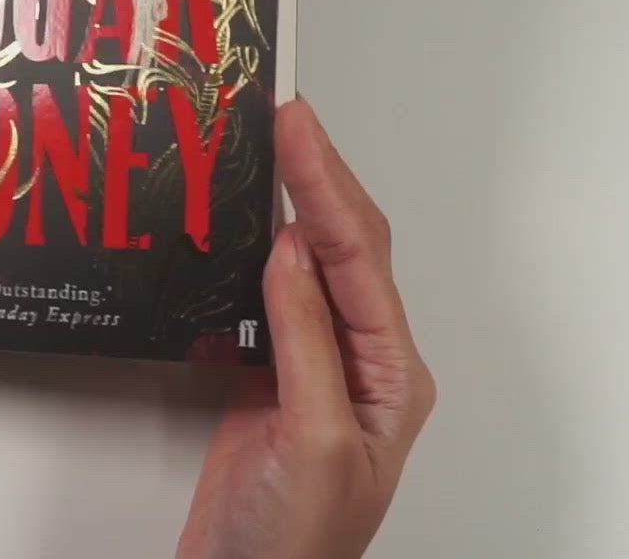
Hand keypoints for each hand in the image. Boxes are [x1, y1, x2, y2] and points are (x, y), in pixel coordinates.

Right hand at [178, 99, 436, 558]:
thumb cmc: (297, 546)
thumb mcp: (313, 440)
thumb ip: (305, 342)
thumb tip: (294, 252)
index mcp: (390, 375)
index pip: (358, 257)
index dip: (327, 184)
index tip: (295, 128)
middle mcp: (361, 364)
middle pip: (344, 245)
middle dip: (318, 173)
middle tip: (281, 112)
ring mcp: (314, 369)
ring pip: (309, 262)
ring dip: (290, 201)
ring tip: (265, 145)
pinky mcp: (267, 381)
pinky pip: (265, 296)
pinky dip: (251, 250)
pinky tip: (239, 223)